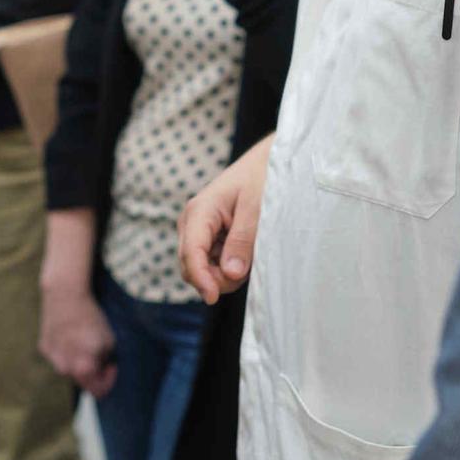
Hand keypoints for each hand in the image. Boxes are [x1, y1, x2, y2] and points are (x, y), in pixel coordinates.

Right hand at [40, 283, 117, 397]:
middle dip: (93, 372)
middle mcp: (65, 367)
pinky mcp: (44, 347)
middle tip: (99, 354)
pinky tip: (70, 334)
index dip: (108, 381)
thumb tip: (101, 370)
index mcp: (83, 368)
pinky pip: (58, 356)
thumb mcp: (108, 341)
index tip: (111, 366)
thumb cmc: (91, 317)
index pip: (98, 391)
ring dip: (78, 361)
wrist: (65, 294)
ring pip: (68, 368)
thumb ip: (105, 362)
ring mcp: (52, 358)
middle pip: (82, 381)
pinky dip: (66, 350)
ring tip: (83, 341)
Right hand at [179, 135, 272, 303]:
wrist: (269, 161)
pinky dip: (228, 266)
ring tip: (251, 254)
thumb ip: (242, 241)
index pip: (190, 253)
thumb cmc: (263, 178)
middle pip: (190, 266)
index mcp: (200, 211)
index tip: (213, 298)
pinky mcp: (209, 236)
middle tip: (247, 271)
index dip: (200, 279)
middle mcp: (192, 221)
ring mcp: (198, 230)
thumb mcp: (257, 209)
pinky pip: (211, 262)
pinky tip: (246, 252)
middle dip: (215, 278)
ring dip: (223, 273)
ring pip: (201, 268)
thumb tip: (229, 274)